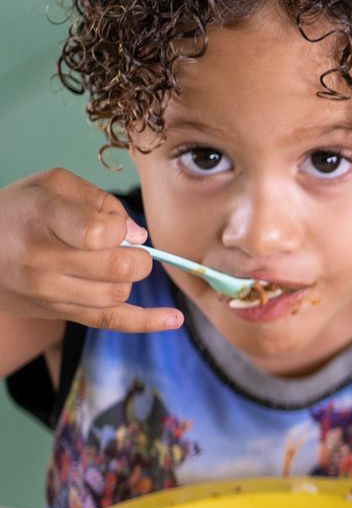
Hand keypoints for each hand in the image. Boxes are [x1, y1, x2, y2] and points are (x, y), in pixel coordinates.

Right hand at [0, 169, 181, 331]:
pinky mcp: (59, 312)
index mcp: (44, 219)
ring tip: (107, 263)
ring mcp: (50, 292)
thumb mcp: (53, 185)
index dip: (118, 229)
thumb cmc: (20, 210)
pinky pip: (111, 322)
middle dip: (136, 256)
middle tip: (121, 247)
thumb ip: (101, 201)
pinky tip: (174, 318)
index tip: (109, 225)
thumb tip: (138, 236)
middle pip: (119, 269)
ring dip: (127, 278)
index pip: (100, 234)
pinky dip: (147, 322)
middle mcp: (44, 260)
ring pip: (118, 294)